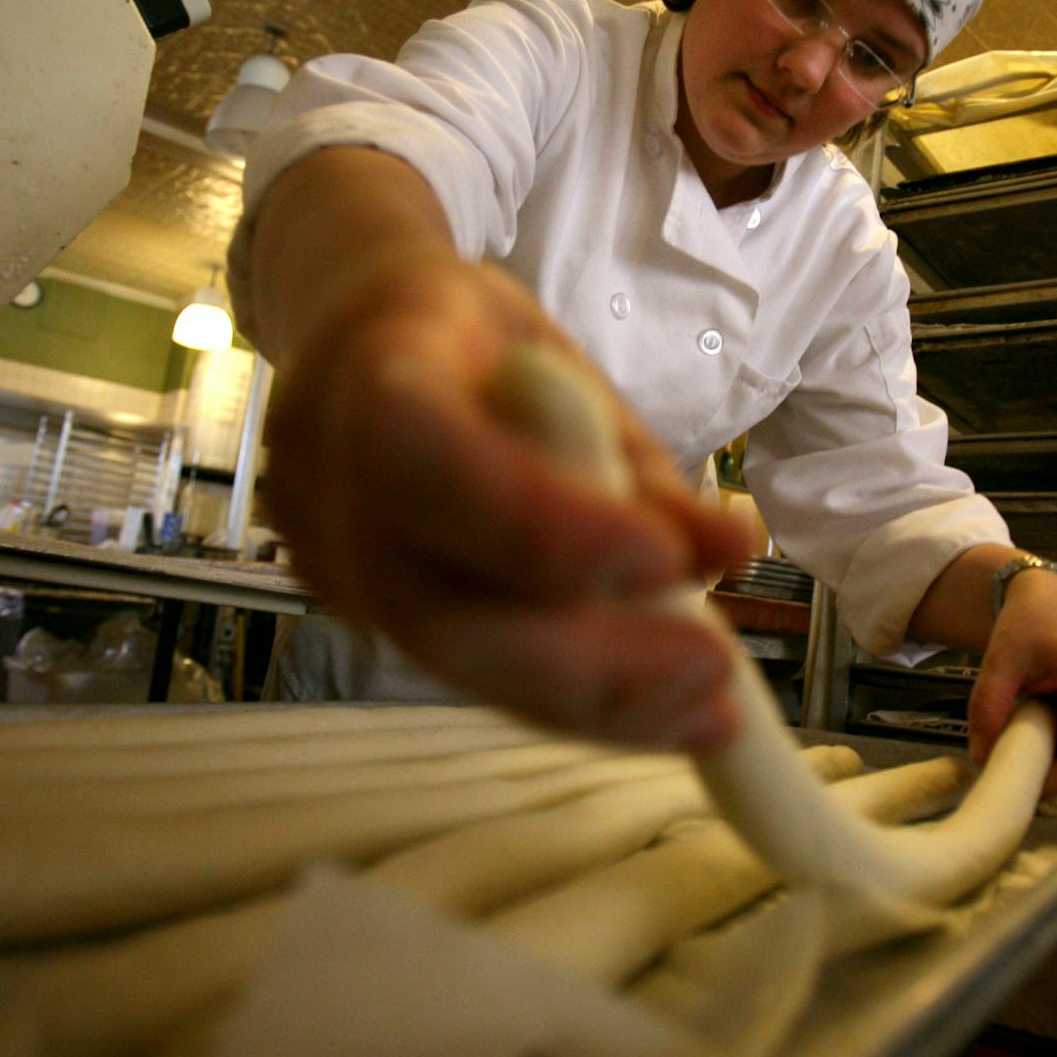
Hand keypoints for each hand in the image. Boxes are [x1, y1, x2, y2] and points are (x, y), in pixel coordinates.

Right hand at [265, 256, 752, 750]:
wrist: (355, 343)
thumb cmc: (471, 341)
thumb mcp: (563, 363)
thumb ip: (632, 464)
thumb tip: (728, 551)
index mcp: (377, 371)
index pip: (425, 456)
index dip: (534, 522)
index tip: (661, 560)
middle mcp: (329, 484)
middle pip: (434, 609)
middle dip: (587, 659)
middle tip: (712, 670)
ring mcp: (328, 565)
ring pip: (453, 663)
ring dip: (596, 703)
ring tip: (710, 715)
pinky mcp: (358, 618)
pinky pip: (468, 671)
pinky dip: (572, 701)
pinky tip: (661, 713)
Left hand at [965, 570, 1056, 795]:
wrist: (1050, 599)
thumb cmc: (1028, 623)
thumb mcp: (999, 661)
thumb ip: (987, 708)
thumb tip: (981, 758)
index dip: (1050, 782)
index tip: (1012, 787)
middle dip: (1046, 770)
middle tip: (1005, 761)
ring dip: (1052, 756)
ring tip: (1019, 733)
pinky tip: (1036, 724)